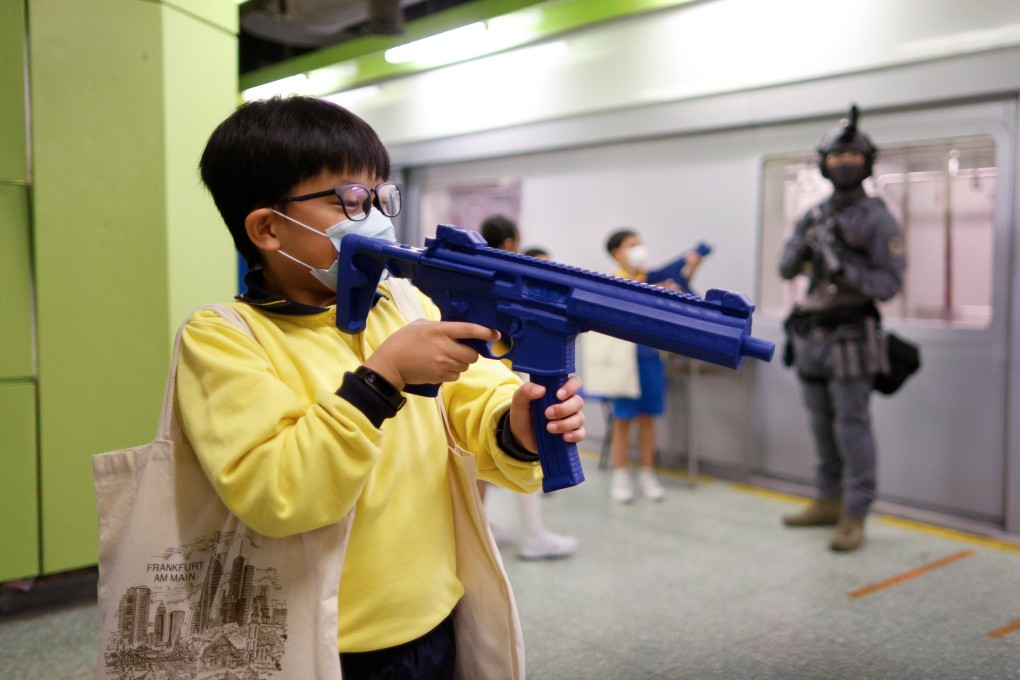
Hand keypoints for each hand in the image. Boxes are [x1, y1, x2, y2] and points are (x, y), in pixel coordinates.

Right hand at [364, 320, 498, 389]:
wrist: (390, 364)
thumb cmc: (403, 341)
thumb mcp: (420, 325)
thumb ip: (439, 326)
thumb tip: (454, 330)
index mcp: (440, 330)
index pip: (468, 330)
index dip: (485, 332)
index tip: (495, 334)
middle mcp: (444, 347)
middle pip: (472, 354)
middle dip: (470, 353)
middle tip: (460, 350)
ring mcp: (443, 363)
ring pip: (465, 366)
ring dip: (460, 363)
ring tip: (445, 358)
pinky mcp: (440, 376)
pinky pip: (456, 375)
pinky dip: (452, 372)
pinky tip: (440, 367)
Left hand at [506, 375, 585, 452]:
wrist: (520, 435)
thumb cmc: (523, 413)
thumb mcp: (519, 400)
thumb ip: (526, 391)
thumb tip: (541, 389)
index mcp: (558, 391)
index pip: (574, 382)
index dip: (571, 387)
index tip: (558, 395)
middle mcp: (568, 403)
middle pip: (578, 402)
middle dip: (564, 409)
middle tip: (547, 414)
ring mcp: (571, 419)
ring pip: (579, 418)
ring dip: (565, 423)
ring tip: (549, 428)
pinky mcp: (571, 433)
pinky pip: (580, 433)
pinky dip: (574, 435)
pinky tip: (564, 437)